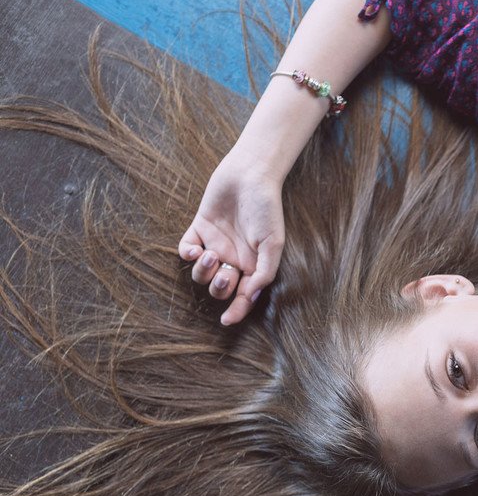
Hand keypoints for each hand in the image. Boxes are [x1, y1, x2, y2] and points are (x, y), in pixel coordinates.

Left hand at [179, 149, 284, 325]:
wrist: (250, 175)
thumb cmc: (266, 208)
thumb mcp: (273, 243)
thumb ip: (264, 272)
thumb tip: (249, 296)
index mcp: (253, 265)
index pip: (243, 296)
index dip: (236, 311)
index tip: (227, 321)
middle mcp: (233, 258)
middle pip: (220, 288)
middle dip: (220, 287)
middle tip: (226, 272)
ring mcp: (215, 244)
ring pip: (201, 274)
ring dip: (203, 271)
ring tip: (211, 255)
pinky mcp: (199, 229)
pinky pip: (186, 251)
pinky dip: (187, 255)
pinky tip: (196, 249)